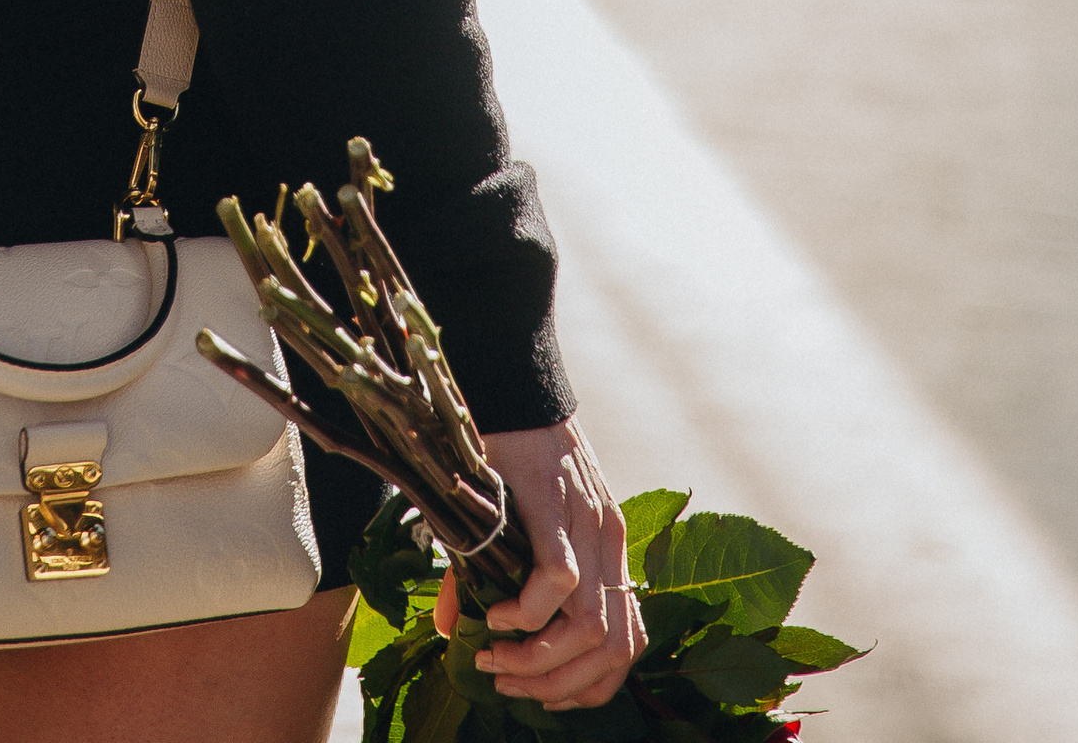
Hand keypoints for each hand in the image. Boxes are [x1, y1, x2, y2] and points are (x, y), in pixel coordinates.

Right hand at [436, 420, 644, 710]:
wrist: (513, 382)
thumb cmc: (507, 450)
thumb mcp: (514, 520)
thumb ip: (491, 576)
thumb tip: (449, 628)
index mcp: (609, 548)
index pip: (628, 644)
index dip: (590, 686)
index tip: (542, 695)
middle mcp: (611, 541)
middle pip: (613, 650)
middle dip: (559, 686)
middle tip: (509, 685)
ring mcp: (590, 526)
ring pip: (590, 629)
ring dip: (540, 661)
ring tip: (496, 659)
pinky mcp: (558, 510)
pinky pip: (559, 584)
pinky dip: (527, 615)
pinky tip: (496, 615)